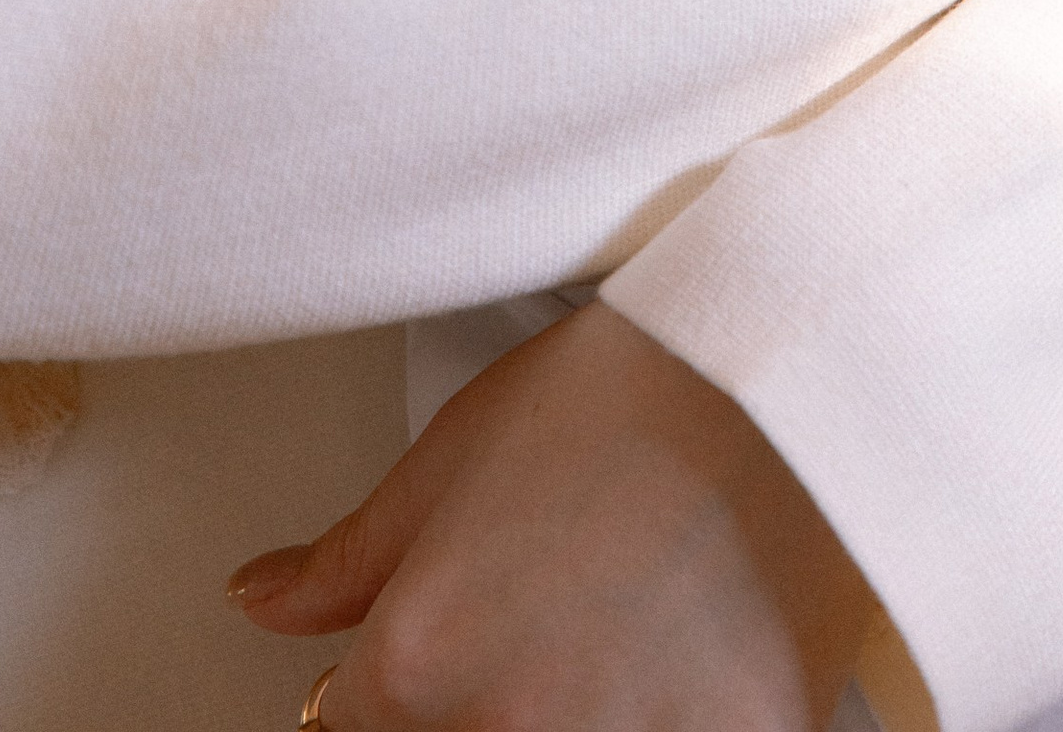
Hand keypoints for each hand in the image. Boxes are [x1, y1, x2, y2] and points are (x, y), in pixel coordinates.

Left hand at [228, 301, 870, 730]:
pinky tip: (682, 666)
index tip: (441, 661)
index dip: (386, 696)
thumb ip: (351, 556)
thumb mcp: (461, 447)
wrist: (797, 367)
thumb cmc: (640, 386)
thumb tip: (264, 599)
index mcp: (417, 666)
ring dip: (569, 714)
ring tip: (617, 641)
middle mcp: (502, 730)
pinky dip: (660, 718)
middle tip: (544, 629)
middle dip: (478, 703)